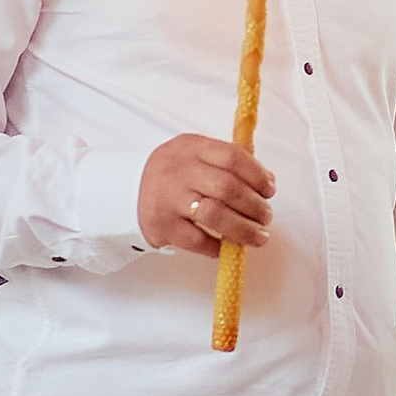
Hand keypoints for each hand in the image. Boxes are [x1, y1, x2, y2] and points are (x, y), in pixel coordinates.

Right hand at [138, 135, 274, 251]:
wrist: (126, 189)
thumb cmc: (174, 174)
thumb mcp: (195, 155)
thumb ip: (228, 163)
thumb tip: (266, 182)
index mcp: (191, 148)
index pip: (232, 157)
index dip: (257, 175)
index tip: (269, 190)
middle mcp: (178, 171)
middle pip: (227, 188)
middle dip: (254, 206)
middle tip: (266, 217)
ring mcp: (168, 199)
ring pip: (215, 216)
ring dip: (243, 230)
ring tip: (258, 237)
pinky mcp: (161, 226)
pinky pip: (198, 240)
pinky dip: (218, 247)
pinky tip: (228, 247)